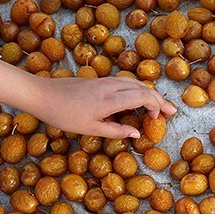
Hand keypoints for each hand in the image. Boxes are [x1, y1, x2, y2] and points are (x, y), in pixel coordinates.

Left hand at [29, 76, 175, 138]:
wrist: (43, 94)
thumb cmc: (64, 115)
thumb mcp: (90, 128)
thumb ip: (116, 130)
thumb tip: (137, 133)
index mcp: (111, 99)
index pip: (143, 97)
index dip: (155, 107)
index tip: (157, 120)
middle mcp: (112, 86)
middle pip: (143, 87)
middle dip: (159, 99)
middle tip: (171, 111)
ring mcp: (106, 81)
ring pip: (135, 82)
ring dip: (149, 93)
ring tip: (158, 105)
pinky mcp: (100, 80)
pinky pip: (126, 82)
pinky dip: (138, 89)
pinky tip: (138, 98)